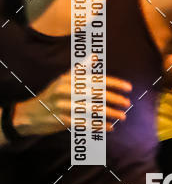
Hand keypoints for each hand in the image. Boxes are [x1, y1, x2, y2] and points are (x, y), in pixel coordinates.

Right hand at [14, 71, 131, 135]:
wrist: (29, 114)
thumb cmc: (51, 95)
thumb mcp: (63, 79)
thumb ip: (80, 69)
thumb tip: (95, 55)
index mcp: (69, 79)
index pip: (96, 79)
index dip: (115, 83)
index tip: (129, 88)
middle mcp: (67, 91)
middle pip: (97, 95)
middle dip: (115, 99)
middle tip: (128, 103)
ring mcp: (64, 106)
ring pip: (93, 110)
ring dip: (111, 114)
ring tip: (123, 116)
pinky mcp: (62, 121)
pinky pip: (85, 123)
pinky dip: (99, 125)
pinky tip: (110, 127)